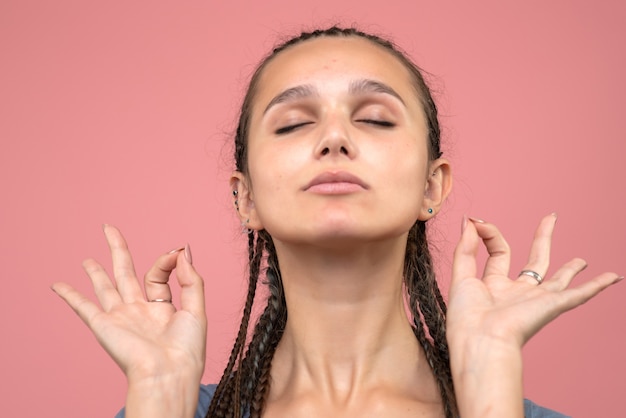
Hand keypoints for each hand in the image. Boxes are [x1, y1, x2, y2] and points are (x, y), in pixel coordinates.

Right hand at [52, 225, 206, 385]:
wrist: (168, 374)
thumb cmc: (186, 349)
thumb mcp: (197, 309)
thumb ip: (191, 279)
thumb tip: (183, 250)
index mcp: (162, 308)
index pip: (157, 274)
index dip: (166, 260)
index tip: (176, 252)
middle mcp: (139, 310)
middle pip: (125, 272)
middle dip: (117, 250)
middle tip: (109, 228)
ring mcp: (120, 317)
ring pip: (105, 286)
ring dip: (95, 272)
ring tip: (88, 259)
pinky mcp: (104, 326)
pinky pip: (83, 307)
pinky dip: (69, 295)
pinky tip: (58, 284)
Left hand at [447, 213, 620, 348]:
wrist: (481, 341)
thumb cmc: (466, 317)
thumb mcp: (461, 275)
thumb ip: (466, 248)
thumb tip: (469, 220)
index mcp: (494, 286)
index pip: (499, 251)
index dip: (489, 233)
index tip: (476, 220)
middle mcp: (517, 292)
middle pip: (534, 260)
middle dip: (542, 238)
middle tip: (551, 218)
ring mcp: (536, 300)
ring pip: (558, 279)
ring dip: (571, 269)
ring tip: (581, 260)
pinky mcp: (551, 306)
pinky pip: (579, 295)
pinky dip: (597, 286)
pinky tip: (613, 277)